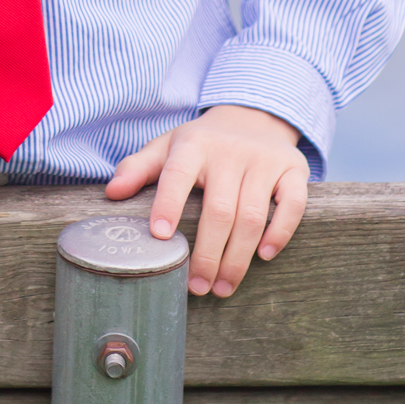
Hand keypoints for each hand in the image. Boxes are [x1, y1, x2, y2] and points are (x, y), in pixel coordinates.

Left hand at [105, 105, 308, 298]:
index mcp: (194, 144)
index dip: (168, 204)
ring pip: (253, 216)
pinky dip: (280, 233)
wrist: (253, 116)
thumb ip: (138, 168)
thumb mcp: (168, 146)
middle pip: (220, 210)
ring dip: (238, 258)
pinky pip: (292, 205)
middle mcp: (231, 151)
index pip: (177, 174)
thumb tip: (111, 193)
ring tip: (222, 287)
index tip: (159, 237)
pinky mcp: (293, 169)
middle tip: (197, 287)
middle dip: (207, 255)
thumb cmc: (202, 143)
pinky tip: (264, 256)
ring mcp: (264, 160)